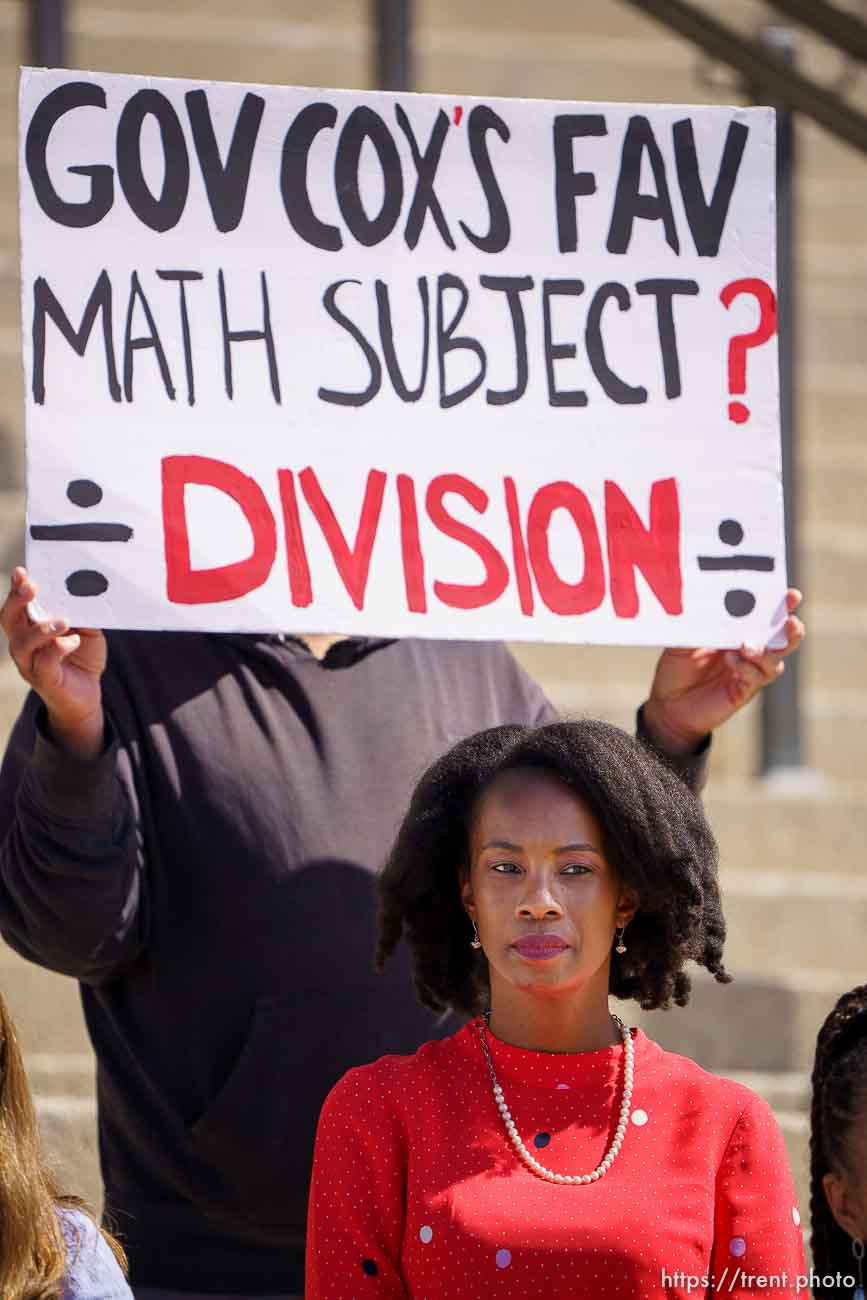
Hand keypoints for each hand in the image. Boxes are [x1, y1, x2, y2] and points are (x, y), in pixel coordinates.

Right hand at [0, 567, 106, 758]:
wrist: (86, 696)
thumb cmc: (81, 657)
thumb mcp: (85, 629)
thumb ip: (81, 613)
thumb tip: (83, 593)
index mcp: (28, 627)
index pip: (16, 604)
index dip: (15, 588)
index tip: (21, 571)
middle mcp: (23, 644)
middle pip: (8, 619)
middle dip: (18, 601)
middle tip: (32, 587)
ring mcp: (29, 663)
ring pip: (22, 643)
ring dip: (41, 629)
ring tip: (63, 621)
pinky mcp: (44, 680)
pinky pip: (44, 663)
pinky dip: (59, 649)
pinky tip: (73, 641)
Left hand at [642, 589, 804, 754]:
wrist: (668, 704)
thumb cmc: (677, 669)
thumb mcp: (683, 642)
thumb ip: (698, 626)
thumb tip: (708, 606)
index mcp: (738, 632)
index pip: (766, 615)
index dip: (782, 605)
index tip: (792, 595)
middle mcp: (750, 650)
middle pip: (784, 638)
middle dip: (792, 628)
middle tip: (789, 620)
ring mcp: (750, 671)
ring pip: (776, 660)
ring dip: (765, 651)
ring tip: (747, 646)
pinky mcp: (744, 691)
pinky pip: (757, 678)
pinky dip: (748, 667)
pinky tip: (732, 661)